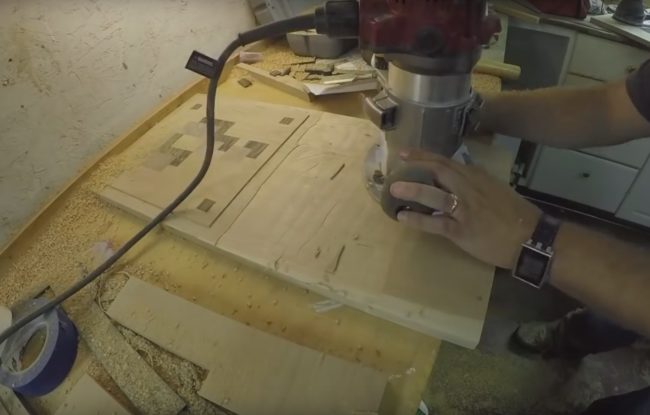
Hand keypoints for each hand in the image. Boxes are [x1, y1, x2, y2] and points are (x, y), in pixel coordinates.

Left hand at [390, 150, 540, 268]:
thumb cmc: (517, 216)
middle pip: (439, 171)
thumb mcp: (497, 190)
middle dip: (416, 164)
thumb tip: (457, 176)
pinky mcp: (463, 230)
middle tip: (397, 161)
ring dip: (413, 190)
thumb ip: (477, 183)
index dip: (425, 156)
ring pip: (435, 195)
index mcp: (478, 178)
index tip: (407, 152)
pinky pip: (436, 223)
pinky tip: (403, 217)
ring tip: (394, 188)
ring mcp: (466, 210)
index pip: (447, 162)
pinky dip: (418, 220)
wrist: (532, 238)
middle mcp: (470, 189)